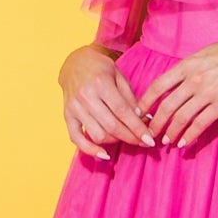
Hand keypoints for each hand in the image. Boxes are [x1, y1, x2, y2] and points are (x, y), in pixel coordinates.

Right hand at [58, 44, 155, 160]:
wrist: (74, 62)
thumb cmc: (100, 68)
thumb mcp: (119, 77)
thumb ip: (131, 99)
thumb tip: (145, 121)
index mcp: (101, 83)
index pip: (123, 112)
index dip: (137, 128)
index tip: (150, 140)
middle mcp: (85, 96)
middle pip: (112, 126)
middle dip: (130, 138)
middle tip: (143, 143)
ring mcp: (74, 107)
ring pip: (97, 134)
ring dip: (115, 141)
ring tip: (125, 138)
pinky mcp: (67, 115)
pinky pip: (76, 138)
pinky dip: (90, 150)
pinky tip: (104, 155)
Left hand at [140, 27, 217, 149]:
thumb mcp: (206, 53)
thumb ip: (190, 67)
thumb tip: (178, 78)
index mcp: (187, 65)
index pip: (158, 86)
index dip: (145, 102)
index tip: (139, 112)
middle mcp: (193, 79)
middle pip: (166, 106)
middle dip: (155, 123)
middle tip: (149, 134)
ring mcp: (207, 92)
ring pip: (181, 117)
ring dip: (171, 132)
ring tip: (166, 141)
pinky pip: (200, 124)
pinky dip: (190, 135)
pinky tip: (184, 143)